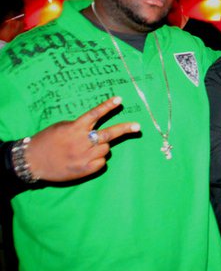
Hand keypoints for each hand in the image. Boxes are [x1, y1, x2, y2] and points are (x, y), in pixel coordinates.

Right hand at [23, 97, 139, 181]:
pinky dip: (98, 159)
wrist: (32, 162)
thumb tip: (96, 128)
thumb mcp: (61, 127)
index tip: (120, 99)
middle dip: (125, 129)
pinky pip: (102, 162)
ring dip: (101, 147)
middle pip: (108, 134)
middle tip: (137, 126)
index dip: (107, 106)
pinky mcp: (84, 170)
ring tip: (87, 149)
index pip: (94, 115)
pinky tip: (86, 159)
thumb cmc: (47, 141)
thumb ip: (79, 126)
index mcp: (74, 128)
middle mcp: (81, 142)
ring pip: (106, 149)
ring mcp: (84, 157)